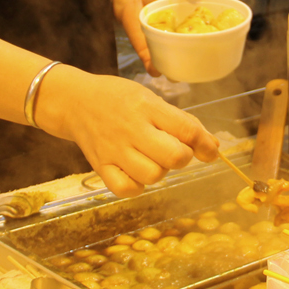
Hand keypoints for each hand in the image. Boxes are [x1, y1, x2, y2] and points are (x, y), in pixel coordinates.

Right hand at [34, 65, 218, 195]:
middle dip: (182, 157)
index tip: (210, 151)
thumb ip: (182, 122)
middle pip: (174, 157)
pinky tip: (136, 173)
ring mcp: (115, 150)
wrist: (75, 102)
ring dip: (160, 171)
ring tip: (151, 159)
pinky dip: (137, 186)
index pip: (186, 129)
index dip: (205, 144)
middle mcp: (132, 129)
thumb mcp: (151, 99)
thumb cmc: (118, 99)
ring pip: (153, 176)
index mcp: (147, 108)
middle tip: (174, 151)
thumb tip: (213, 146)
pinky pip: (127, 189)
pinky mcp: (101, 167)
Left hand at [114, 0, 199, 76]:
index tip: (212, 59)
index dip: (205, 54)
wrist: (133, 0)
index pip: (197, 45)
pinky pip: (150, 63)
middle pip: (185, 61)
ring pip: (168, 67)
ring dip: (172, 73)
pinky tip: (156, 71)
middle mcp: (173, 43)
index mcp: (183, 32)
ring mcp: (159, 47)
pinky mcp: (144, 49)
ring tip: (177, 76)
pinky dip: (153, 68)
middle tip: (196, 72)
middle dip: (190, 70)